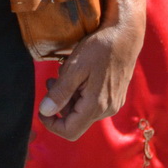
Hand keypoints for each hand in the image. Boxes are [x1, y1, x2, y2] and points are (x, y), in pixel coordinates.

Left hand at [37, 17, 144, 140]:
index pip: (69, 131)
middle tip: (51, 80)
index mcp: (96, 106)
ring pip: (83, 111)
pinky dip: (80, 93)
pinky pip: (92, 103)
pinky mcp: (115, 96)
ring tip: (64, 73)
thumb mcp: (75, 68)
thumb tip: (45, 112)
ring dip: (69, 96)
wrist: (125, 35)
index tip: (41, 108)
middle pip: (75, 120)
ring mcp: (113, 104)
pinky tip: (78, 74)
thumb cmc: (99, 48)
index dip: (51, 124)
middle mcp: (107, 110)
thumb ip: (60, 93)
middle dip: (59, 105)